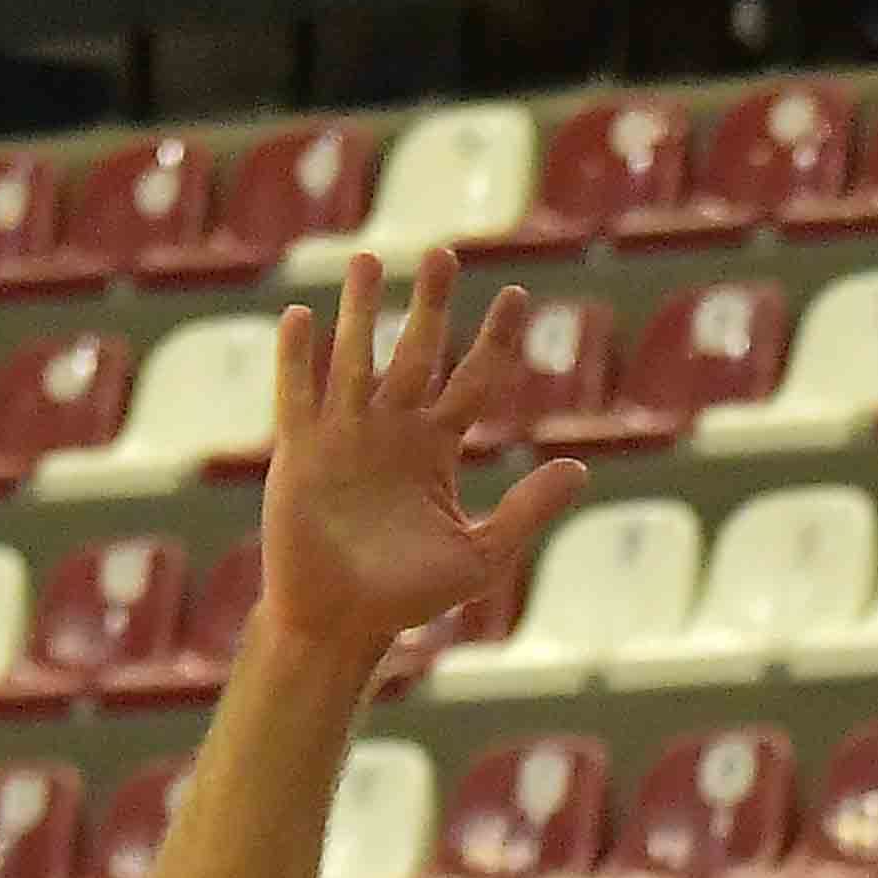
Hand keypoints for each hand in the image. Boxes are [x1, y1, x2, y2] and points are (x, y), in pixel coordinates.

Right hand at [261, 249, 586, 660]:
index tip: (517, 297)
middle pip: (417, 350)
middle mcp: (393, 429)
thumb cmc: (408, 597)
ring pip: (356, 357)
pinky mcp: (301, 454)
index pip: (474, 378)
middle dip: (431, 303)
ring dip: (361, 310)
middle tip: (444, 253)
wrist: (341, 624)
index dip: (495, 339)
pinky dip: (298, 358)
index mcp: (438, 445)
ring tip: (367, 259)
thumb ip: (528, 509)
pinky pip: (298, 396)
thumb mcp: (482, 554)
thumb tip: (579, 468)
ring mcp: (344, 437)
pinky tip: (301, 317)